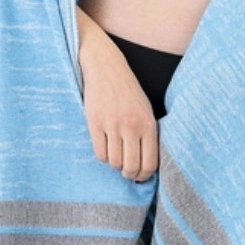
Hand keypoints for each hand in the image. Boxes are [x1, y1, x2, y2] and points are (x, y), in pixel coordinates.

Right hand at [79, 32, 158, 181]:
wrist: (107, 68)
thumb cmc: (129, 91)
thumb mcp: (146, 110)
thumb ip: (148, 135)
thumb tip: (146, 165)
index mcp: (148, 124)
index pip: (150, 163)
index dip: (144, 176)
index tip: (140, 176)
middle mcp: (131, 126)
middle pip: (131, 167)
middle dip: (129, 174)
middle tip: (127, 172)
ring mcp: (112, 125)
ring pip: (114, 162)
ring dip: (115, 164)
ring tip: (116, 155)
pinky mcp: (95, 123)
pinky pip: (100, 153)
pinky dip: (103, 156)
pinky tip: (106, 147)